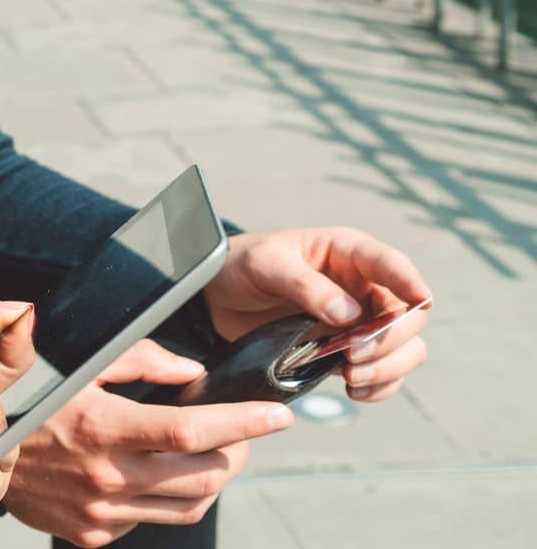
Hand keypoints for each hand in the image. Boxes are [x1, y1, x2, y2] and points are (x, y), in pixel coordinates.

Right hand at [3, 340, 292, 547]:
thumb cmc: (31, 401)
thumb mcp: (79, 366)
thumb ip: (141, 360)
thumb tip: (194, 373)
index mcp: (102, 428)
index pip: (191, 431)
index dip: (242, 423)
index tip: (277, 415)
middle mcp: (105, 477)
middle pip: (204, 477)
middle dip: (238, 454)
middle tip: (242, 434)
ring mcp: (100, 512)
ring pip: (189, 508)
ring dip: (212, 480)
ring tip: (209, 455)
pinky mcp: (92, 534)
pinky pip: (150, 521)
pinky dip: (164, 498)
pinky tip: (152, 473)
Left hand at [205, 228, 432, 400]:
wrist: (220, 295)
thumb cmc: (244, 266)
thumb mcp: (265, 265)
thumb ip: (305, 285)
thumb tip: (349, 315)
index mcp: (347, 253)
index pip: (391, 264)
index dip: (410, 281)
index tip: (423, 300)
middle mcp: (363, 287)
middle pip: (408, 316)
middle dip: (390, 339)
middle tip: (353, 354)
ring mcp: (361, 322)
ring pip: (406, 348)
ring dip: (388, 367)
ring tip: (351, 376)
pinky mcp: (350, 351)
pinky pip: (386, 373)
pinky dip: (379, 386)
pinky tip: (354, 390)